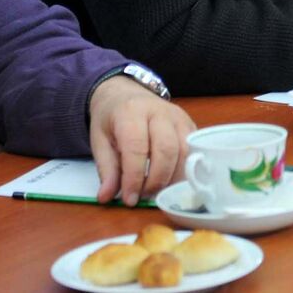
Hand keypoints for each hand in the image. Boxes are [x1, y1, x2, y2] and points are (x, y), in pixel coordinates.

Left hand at [89, 75, 194, 206]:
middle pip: (166, 150)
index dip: (134, 178)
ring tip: (156, 190)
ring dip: (172, 178)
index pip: (137, 148)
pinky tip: (171, 180)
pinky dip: (184, 170)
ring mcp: (178, 117)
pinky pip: (193, 151)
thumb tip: (107, 197)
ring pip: (185, 152)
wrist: (126, 94)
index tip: (130, 199)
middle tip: (144, 195)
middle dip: (156, 180)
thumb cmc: (112, 118)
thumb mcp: (99, 141)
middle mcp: (159, 111)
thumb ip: (106, 169)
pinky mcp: (190, 124)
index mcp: (131, 112)